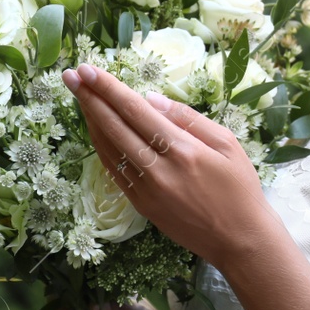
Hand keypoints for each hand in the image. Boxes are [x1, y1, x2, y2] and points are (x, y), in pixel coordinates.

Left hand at [61, 62, 272, 270]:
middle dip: (89, 98)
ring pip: (108, 149)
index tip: (87, 69)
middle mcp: (159, 169)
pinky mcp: (141, 206)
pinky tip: (95, 130)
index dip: (108, 88)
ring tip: (79, 97)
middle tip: (70, 75)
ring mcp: (146, 190)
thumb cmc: (240, 188)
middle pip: (114, 126)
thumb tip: (150, 100)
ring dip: (91, 121)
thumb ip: (188, 118)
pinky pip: (113, 171)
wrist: (239, 240)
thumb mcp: (227, 143)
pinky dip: (101, 147)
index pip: (135, 110)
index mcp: (183, 149)